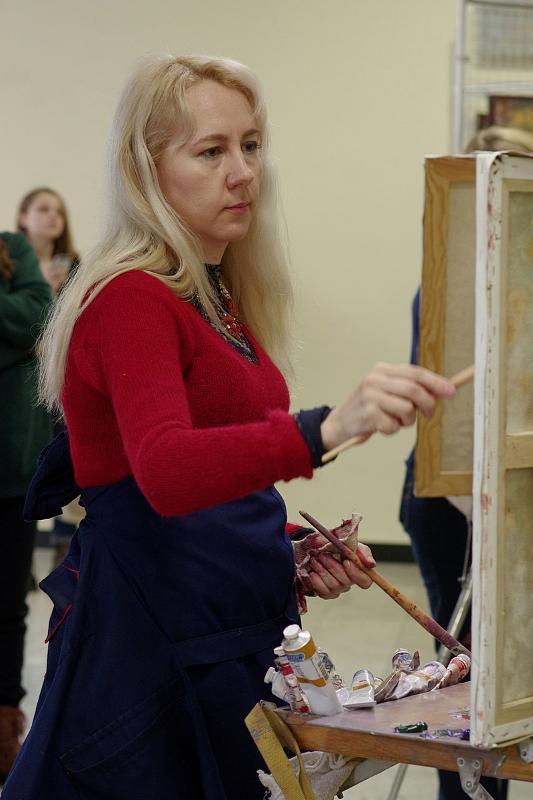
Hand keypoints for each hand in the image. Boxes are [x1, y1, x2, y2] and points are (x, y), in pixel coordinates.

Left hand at [303, 543, 375, 599]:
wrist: (318, 547)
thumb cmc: (337, 545)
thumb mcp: (351, 544)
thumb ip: (363, 553)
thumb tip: (371, 565)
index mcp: (359, 572)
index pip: (365, 581)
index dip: (356, 574)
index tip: (346, 562)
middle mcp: (349, 583)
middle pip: (346, 582)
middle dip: (333, 567)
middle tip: (323, 555)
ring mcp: (338, 589)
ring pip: (334, 586)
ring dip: (323, 572)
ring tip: (314, 560)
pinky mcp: (326, 593)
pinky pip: (324, 592)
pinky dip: (317, 582)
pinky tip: (312, 573)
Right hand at [320, 363, 454, 450]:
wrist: (340, 422)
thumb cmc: (369, 408)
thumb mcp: (387, 391)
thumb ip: (409, 388)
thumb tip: (441, 391)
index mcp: (382, 369)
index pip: (415, 372)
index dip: (435, 382)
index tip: (451, 391)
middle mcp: (375, 379)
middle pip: (414, 389)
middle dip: (427, 404)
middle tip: (429, 414)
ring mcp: (370, 395)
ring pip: (407, 409)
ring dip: (407, 420)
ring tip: (395, 420)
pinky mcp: (368, 413)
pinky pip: (394, 425)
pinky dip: (393, 430)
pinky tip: (382, 426)